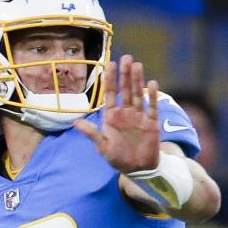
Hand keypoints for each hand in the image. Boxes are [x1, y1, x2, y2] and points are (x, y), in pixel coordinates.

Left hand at [73, 54, 159, 173]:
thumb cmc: (118, 158)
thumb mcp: (102, 146)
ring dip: (137, 80)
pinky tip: (152, 84)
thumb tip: (76, 122)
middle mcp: (126, 113)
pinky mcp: (151, 123)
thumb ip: (92, 133)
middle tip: (126, 57)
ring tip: (137, 65)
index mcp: (112, 116)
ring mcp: (139, 116)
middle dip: (125, 74)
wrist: (137, 169)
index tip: (110, 63)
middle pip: (125, 89)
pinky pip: (152, 107)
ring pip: (138, 94)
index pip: (110, 93)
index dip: (110, 79)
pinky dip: (152, 96)